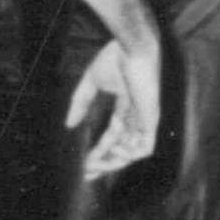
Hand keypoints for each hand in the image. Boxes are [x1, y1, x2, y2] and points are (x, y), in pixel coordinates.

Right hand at [65, 31, 160, 178]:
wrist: (131, 47)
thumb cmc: (115, 58)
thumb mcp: (91, 84)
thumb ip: (80, 104)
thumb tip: (68, 125)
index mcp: (125, 107)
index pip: (113, 136)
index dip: (99, 152)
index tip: (84, 166)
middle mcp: (136, 116)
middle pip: (123, 148)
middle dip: (105, 163)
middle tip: (88, 172)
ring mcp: (145, 118)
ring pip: (133, 152)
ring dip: (115, 162)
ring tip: (97, 161)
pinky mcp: (151, 118)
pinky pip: (145, 147)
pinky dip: (130, 154)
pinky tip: (114, 151)